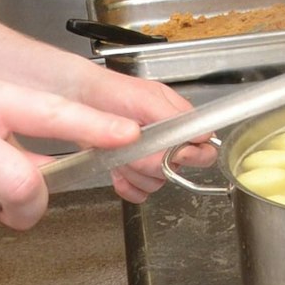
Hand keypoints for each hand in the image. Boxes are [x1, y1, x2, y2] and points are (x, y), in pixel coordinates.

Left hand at [62, 67, 215, 202]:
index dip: (192, 155)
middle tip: (135, 146)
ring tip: (120, 153)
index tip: (175, 151)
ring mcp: (148, 157)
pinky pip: (139, 192)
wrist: (80, 99)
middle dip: (152, 161)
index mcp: (179, 121)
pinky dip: (127, 185)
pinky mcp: (130, 171)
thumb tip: (203, 136)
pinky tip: (117, 172)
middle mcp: (167, 141)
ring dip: (135, 172)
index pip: (204, 147)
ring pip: (156, 182)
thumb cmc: (112, 92)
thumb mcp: (146, 98)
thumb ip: (174, 116)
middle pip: (177, 170)